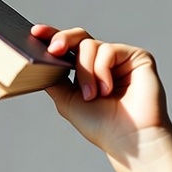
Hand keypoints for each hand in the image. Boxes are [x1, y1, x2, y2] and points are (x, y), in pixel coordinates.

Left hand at [32, 25, 171, 168]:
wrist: (127, 139)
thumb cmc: (99, 125)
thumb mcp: (67, 101)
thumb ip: (54, 79)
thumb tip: (37, 61)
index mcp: (86, 71)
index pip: (68, 48)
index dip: (51, 36)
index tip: (35, 32)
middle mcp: (103, 61)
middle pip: (79, 37)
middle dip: (63, 40)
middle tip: (54, 50)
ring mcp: (120, 58)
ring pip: (90, 46)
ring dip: (85, 72)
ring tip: (92, 96)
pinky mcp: (137, 56)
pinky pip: (108, 50)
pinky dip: (101, 71)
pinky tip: (106, 90)